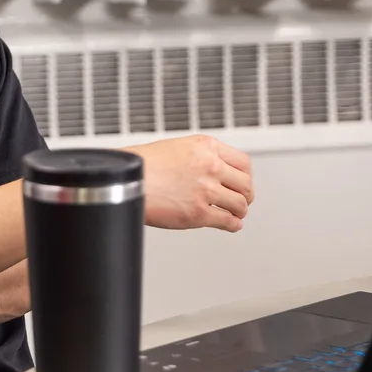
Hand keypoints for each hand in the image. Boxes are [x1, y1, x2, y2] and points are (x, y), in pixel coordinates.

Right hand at [128, 134, 253, 230]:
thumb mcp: (177, 148)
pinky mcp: (199, 213)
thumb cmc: (143, 165)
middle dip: (245, 195)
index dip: (245, 177)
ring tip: (234, 214)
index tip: (242, 183)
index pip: (244, 163)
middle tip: (241, 201)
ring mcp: (206, 190)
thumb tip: (214, 172)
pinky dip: (233, 225)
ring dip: (239, 211)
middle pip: (246, 184)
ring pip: (240, 204)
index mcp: (206, 147)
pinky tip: (230, 225)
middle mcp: (210, 166)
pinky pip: (228, 221)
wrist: (126, 179)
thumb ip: (199, 157)